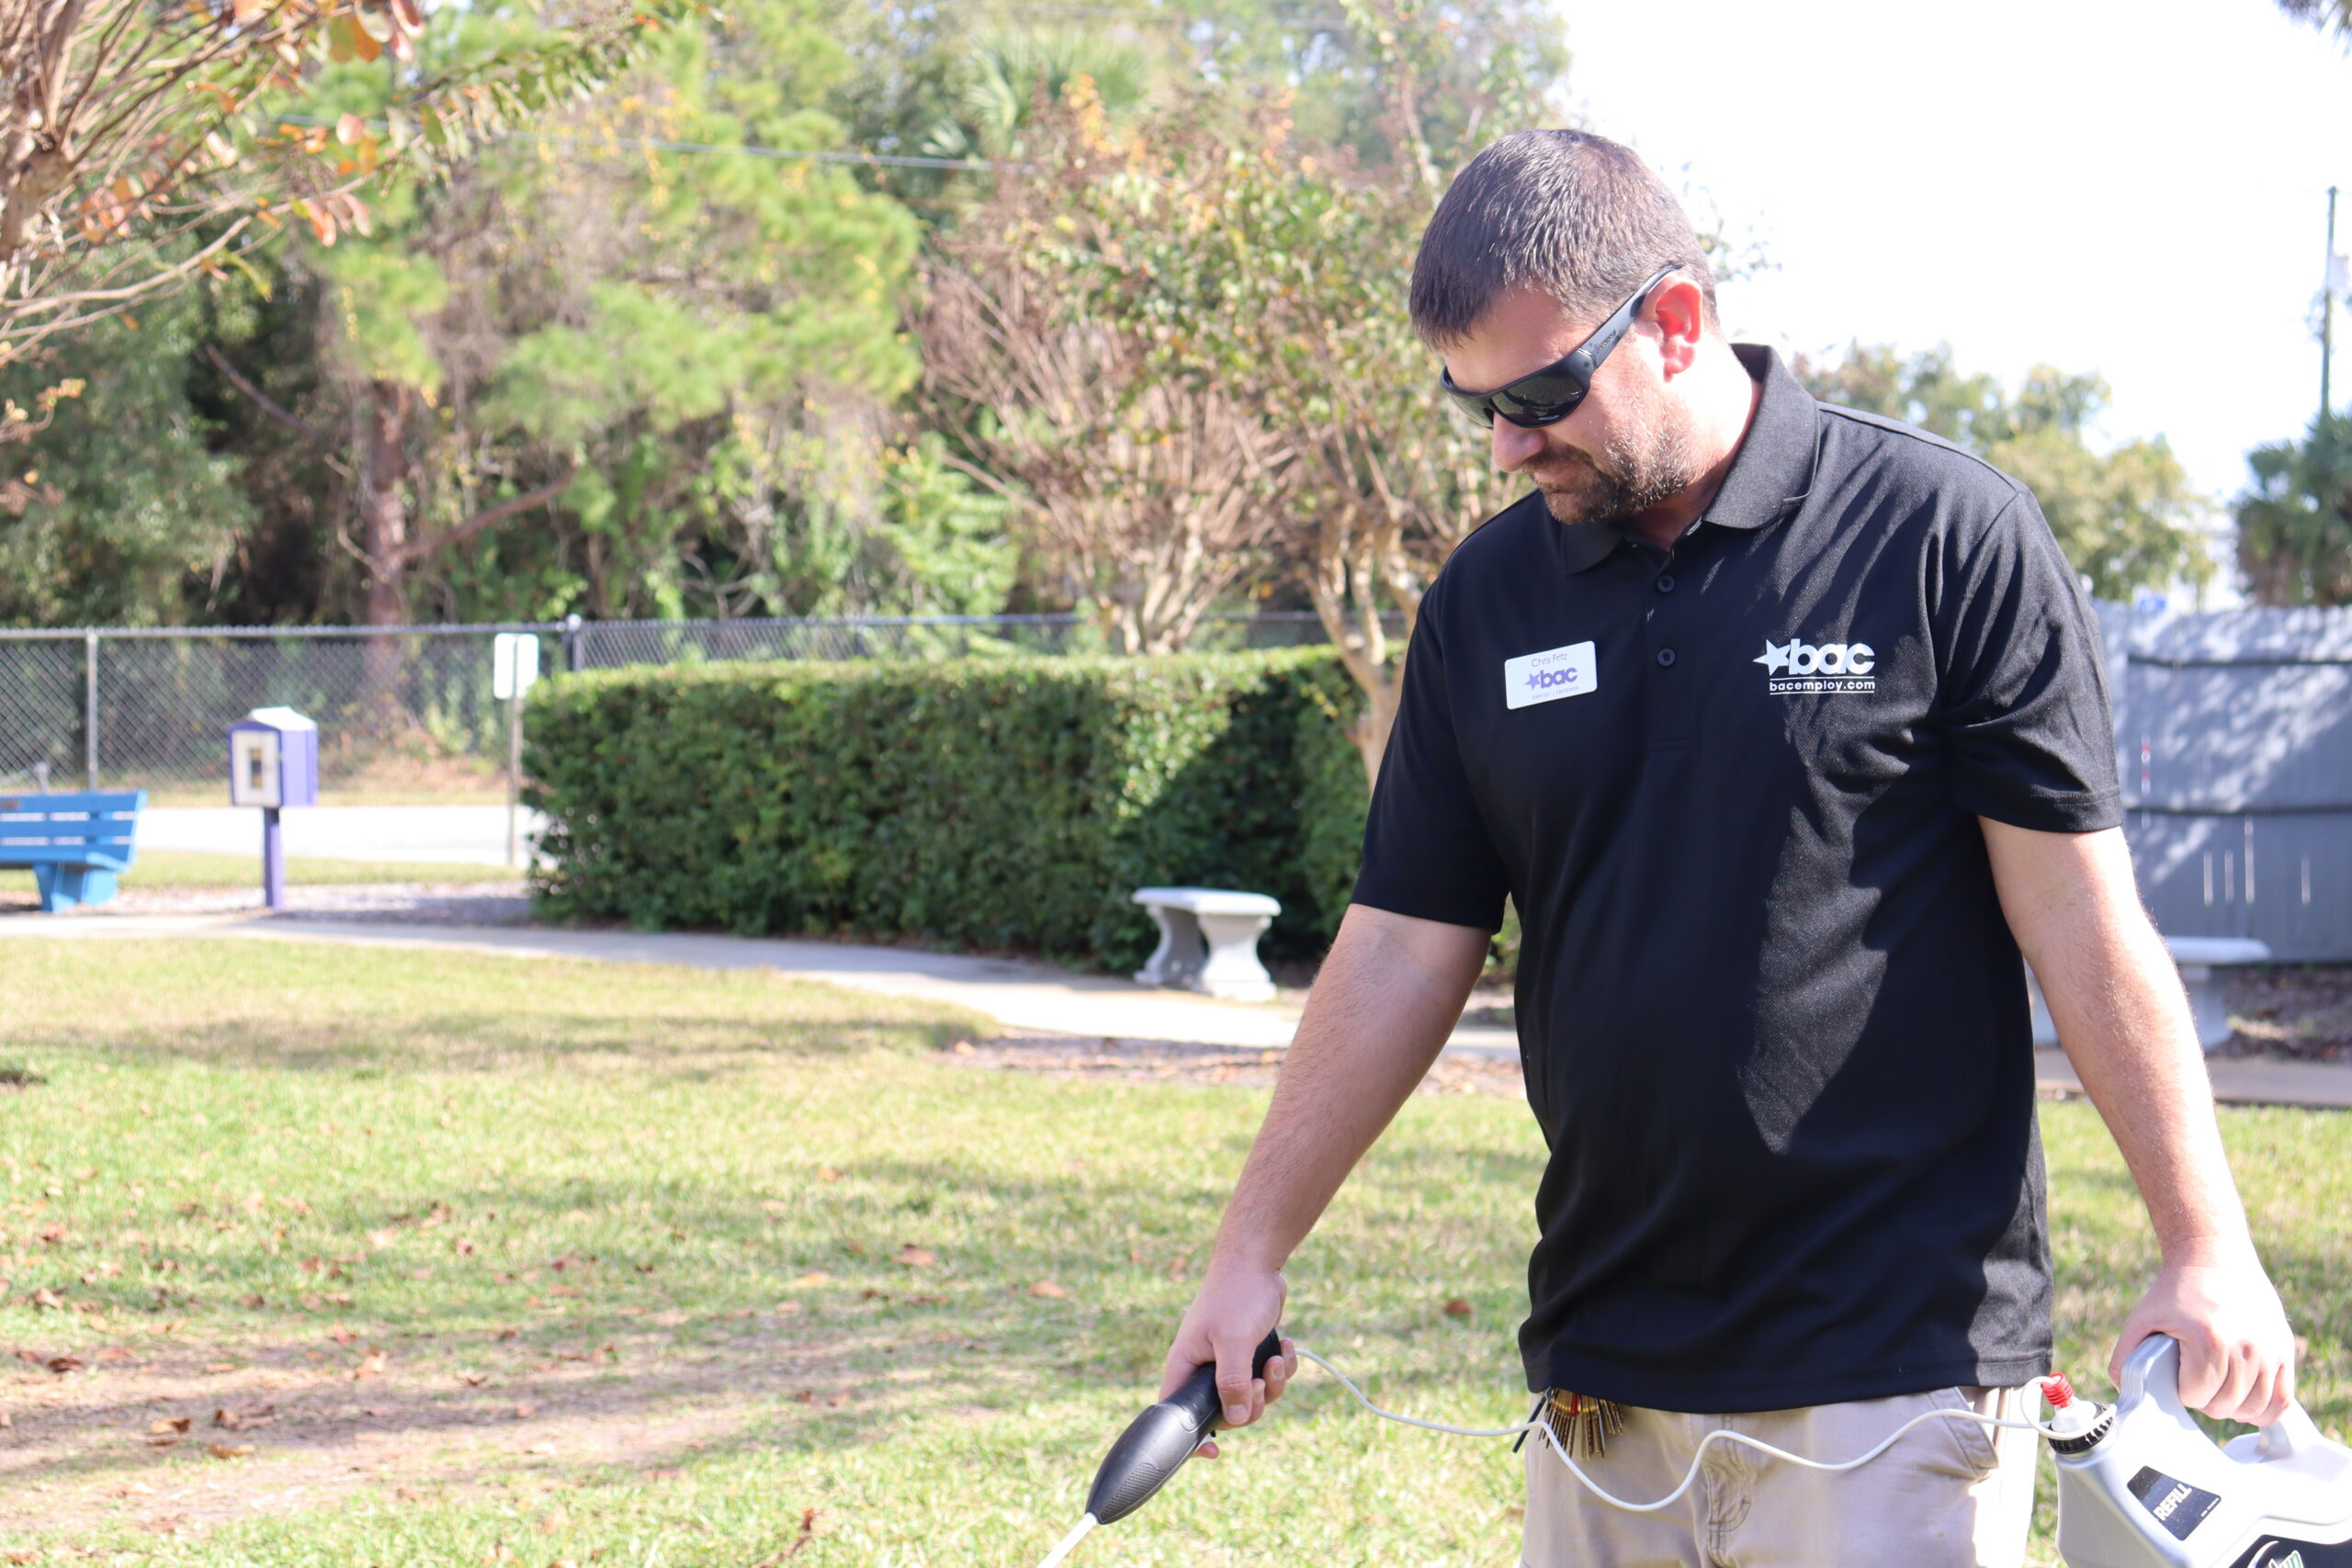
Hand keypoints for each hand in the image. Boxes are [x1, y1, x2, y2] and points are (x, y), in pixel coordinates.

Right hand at [1158, 1265, 1294, 1459]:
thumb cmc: (1236, 1295)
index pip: (1177, 1413)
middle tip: (1260, 1383)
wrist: (1257, 1262)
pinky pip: (1267, 1378)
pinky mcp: (1250, 1353)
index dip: (1191, 1439)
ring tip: (1278, 1358)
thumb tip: (1236, 1419)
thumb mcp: (1233, 1340)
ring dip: (1271, 1384)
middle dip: (1251, 1404)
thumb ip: (1231, 1382)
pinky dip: (1281, 1368)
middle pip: (1225, 1411)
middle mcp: (1203, 1367)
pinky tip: (1287, 1347)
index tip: (1213, 1454)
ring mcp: (1228, 1361)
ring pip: (1251, 1397)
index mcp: (1185, 1365)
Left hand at [2110, 1240, 2295, 1424]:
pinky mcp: (2285, 1350)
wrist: (2214, 1258)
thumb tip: (2125, 1391)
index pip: (2196, 1397)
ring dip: (2232, 1408)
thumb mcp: (2142, 1318)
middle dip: (2204, 1399)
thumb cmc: (2176, 1291)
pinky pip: (2282, 1400)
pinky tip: (2246, 1405)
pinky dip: (2265, 1411)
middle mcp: (2247, 1349)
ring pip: (2254, 1408)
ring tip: (2218, 1392)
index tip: (2177, 1374)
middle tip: (2195, 1380)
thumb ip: (2126, 1357)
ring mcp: (2270, 1351)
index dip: (2181, 1390)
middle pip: (2225, 1405)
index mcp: (2210, 1343)